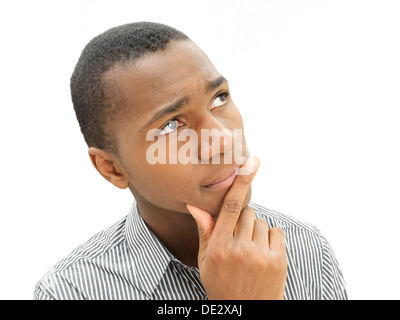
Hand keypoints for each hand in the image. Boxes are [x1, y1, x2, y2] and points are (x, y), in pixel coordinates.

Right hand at [187, 156, 286, 299]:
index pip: (229, 207)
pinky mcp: (278, 261)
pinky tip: (263, 253)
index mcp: (218, 247)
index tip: (251, 162)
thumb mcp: (205, 260)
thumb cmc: (221, 283)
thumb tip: (194, 205)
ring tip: (251, 251)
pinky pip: (276, 231)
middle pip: (246, 212)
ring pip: (260, 222)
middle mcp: (239, 249)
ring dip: (255, 231)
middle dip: (242, 220)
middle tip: (239, 239)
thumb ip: (204, 230)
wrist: (245, 312)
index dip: (240, 182)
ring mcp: (260, 256)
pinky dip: (270, 238)